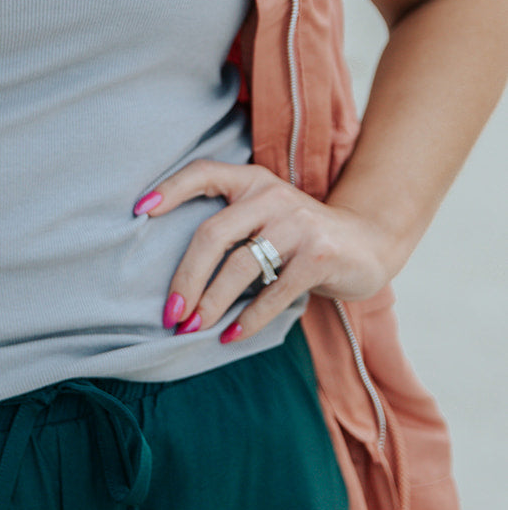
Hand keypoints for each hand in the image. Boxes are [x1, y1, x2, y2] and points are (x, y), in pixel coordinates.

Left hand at [134, 162, 397, 343]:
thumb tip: (174, 277)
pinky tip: (231, 336)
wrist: (371, 242)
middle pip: (213, 234)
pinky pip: (273, 293)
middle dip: (186, 278)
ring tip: (192, 328)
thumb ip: (231, 227)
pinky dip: (249, 319)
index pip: (203, 173)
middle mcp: (272, 196)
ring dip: (211, 304)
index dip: (169, 189)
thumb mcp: (266, 216)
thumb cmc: (301, 236)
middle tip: (170, 313)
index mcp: (252, 181)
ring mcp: (298, 224)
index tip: (139, 212)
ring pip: (240, 266)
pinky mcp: (319, 255)